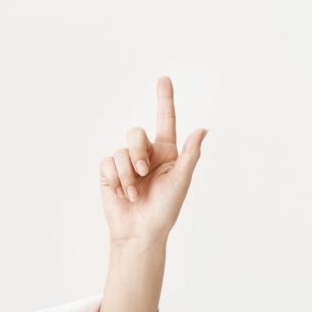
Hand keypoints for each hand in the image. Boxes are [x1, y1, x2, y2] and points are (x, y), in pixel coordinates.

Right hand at [99, 75, 207, 245]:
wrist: (141, 232)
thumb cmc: (165, 211)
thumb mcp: (180, 181)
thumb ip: (190, 154)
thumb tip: (203, 128)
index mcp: (166, 154)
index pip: (166, 122)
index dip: (164, 100)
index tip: (164, 78)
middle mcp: (146, 155)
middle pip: (135, 133)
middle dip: (138, 152)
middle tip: (144, 172)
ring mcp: (126, 163)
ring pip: (121, 150)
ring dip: (128, 174)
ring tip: (135, 193)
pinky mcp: (110, 172)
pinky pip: (108, 161)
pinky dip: (116, 179)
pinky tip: (122, 194)